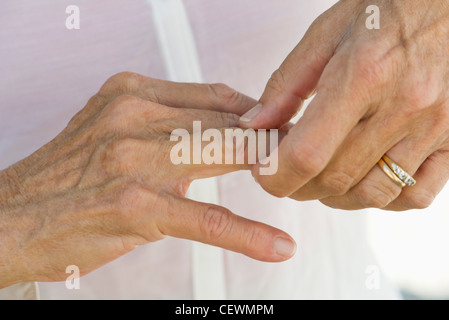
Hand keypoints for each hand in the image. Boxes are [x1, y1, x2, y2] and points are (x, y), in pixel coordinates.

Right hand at [0, 72, 295, 287]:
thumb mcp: (109, 125)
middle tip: (299, 152)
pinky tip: (274, 244)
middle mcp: (133, 117)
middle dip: (269, 140)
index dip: (256, 111)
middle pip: (226, 122)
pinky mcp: (137, 208)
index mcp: (131, 93)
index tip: (278, 124)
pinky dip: (247, 234)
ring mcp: (135, 161)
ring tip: (298, 183)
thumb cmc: (65, 176)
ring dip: (268, 171)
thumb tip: (217, 126)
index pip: (215, 94)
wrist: (11, 215)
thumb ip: (161, 120)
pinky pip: (207, 218)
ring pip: (223, 157)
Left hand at [240, 0, 448, 210]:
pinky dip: (383, 199)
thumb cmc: (387, 11)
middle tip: (285, 172)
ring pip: (372, 194)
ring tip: (321, 176)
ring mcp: (433, 127)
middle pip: (335, 179)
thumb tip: (256, 125)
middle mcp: (402, 106)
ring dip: (334, 196)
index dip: (276, 176)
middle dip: (297, 186)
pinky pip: (416, 195)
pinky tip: (365, 179)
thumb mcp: (326, 34)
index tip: (264, 173)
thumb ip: (286, 84)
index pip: (308, 154)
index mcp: (362, 75)